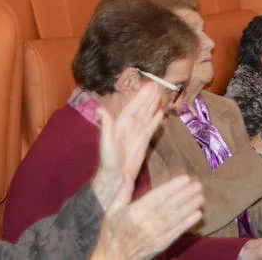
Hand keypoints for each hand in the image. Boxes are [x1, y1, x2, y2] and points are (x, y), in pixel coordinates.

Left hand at [92, 82, 163, 209]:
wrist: (115, 177)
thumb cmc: (108, 161)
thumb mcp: (106, 143)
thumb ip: (106, 125)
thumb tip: (100, 108)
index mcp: (122, 124)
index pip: (134, 106)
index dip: (141, 96)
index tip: (149, 85)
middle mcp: (130, 126)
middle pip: (142, 108)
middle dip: (149, 97)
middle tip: (158, 84)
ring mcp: (138, 133)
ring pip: (147, 115)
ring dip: (153, 105)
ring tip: (161, 94)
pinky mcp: (144, 141)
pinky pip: (152, 127)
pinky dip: (157, 120)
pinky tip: (161, 112)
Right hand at [92, 174, 202, 259]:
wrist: (114, 258)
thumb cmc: (112, 233)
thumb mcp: (111, 211)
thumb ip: (122, 192)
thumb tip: (127, 174)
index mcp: (135, 212)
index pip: (157, 196)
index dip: (173, 187)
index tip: (185, 178)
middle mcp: (147, 223)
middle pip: (170, 206)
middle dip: (186, 194)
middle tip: (198, 184)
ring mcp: (156, 235)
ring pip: (176, 218)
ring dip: (190, 206)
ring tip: (200, 196)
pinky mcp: (161, 244)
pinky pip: (177, 232)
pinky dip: (188, 223)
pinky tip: (197, 214)